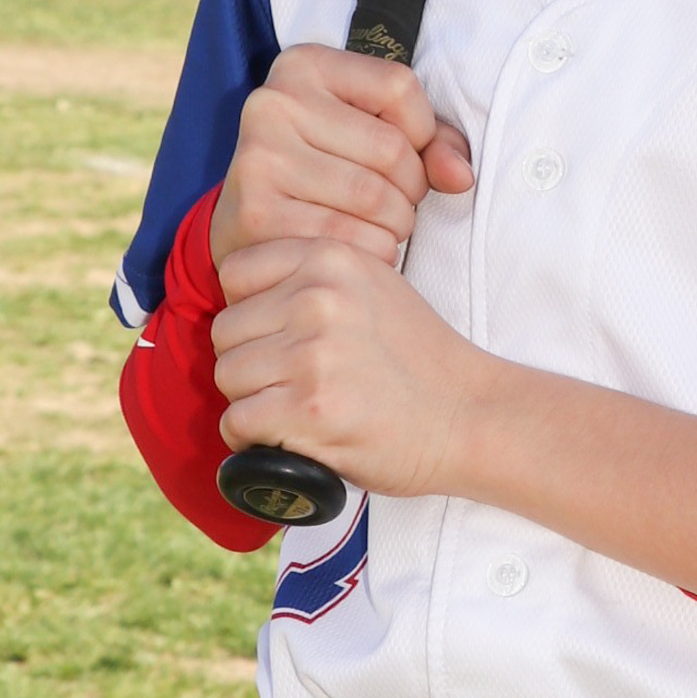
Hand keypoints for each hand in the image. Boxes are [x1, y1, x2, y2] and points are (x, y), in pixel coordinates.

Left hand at [211, 238, 488, 498]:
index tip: (277, 337)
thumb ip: (312, 280)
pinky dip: (252, 438)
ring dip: (251, 401)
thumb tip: (241, 302)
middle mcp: (318, 299)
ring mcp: (313, 354)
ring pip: (227, 377)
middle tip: (293, 383)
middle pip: (226, 331)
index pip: (235, 272)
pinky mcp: (310, 409)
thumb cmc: (420, 360)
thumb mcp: (373, 286)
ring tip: (297, 409)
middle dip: (250, 361)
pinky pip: (238, 422)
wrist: (470, 415)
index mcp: (331, 258)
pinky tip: (289, 436)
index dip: (250, 311)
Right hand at [212, 46, 472, 272]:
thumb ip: (434, 143)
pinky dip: (373, 253)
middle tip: (396, 205)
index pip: (400, 86)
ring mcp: (258, 158)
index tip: (404, 154)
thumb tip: (461, 178)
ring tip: (381, 228)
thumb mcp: (377, 132)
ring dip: (397, 226)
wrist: (249, 226)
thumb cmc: (328, 170)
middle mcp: (272, 102)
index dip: (423, 131)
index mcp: (303, 65)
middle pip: (390, 148)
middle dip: (412, 189)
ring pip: (374, 198)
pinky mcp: (254, 212)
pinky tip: (359, 250)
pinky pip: (347, 239)